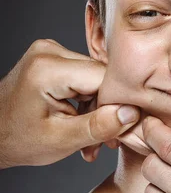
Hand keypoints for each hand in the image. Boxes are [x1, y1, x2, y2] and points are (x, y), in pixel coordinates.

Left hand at [0, 39, 139, 167]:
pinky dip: (87, 101)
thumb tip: (131, 113)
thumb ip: (98, 126)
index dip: (118, 103)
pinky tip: (82, 121)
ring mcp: (51, 51)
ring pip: (96, 78)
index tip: (122, 129)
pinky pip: (84, 76)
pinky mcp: (54, 57)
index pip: (104, 78)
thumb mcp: (61, 141)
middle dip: (106, 110)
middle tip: (104, 141)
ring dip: (98, 109)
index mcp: (48, 68)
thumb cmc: (17, 140)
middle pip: (101, 77)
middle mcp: (49, 51)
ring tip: (90, 138)